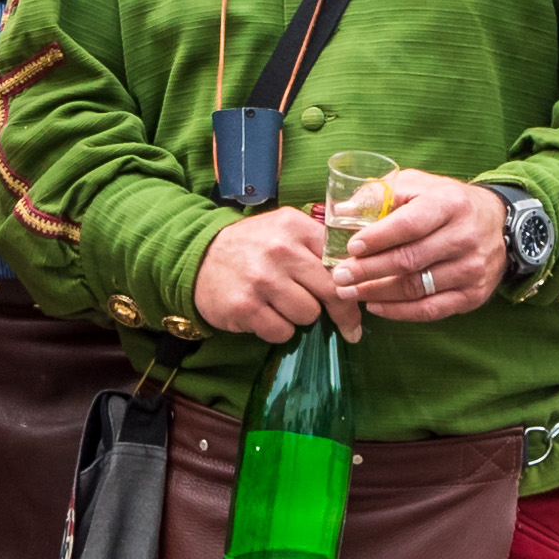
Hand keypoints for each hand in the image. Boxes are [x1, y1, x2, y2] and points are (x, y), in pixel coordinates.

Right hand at [192, 206, 356, 344]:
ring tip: (281, 304)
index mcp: (295, 227)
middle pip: (331, 292)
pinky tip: (264, 314)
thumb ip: (319, 243)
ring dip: (299, 316)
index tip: (357, 301)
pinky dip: (277, 329)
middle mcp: (279, 250)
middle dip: (338, 311)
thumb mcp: (284, 230)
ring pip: (308, 315)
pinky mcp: (245, 307)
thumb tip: (362, 270)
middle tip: (345, 326)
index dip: (354, 286)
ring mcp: (261, 279)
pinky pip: (282, 332)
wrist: (196, 257)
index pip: (342, 263)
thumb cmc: (251, 247)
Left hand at [331, 170, 503, 321]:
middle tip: (339, 275)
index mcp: (450, 204)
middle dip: (368, 270)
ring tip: (348, 292)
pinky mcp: (473, 294)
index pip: (410, 224)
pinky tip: (374, 305)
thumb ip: (380, 193)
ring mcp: (471, 269)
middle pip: (409, 260)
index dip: (378, 238)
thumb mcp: (417, 184)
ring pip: (416, 287)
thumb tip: (342, 210)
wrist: (495, 221)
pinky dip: (398, 311)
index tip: (351, 247)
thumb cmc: (444, 201)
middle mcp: (465, 237)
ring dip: (376, 293)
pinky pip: (430, 310)